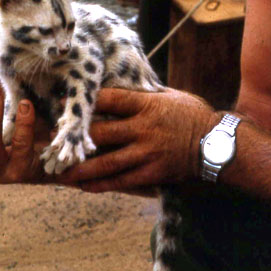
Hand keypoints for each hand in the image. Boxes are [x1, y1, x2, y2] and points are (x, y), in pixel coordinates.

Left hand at [57, 88, 217, 192]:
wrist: (218, 144)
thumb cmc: (192, 115)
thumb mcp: (169, 96)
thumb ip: (142, 94)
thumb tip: (116, 84)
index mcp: (147, 105)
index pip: (110, 99)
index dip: (85, 100)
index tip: (62, 101)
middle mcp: (144, 128)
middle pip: (102, 131)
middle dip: (75, 136)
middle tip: (51, 139)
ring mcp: (148, 153)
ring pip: (107, 161)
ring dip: (81, 167)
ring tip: (59, 171)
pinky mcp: (152, 173)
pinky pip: (122, 180)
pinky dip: (101, 184)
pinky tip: (83, 186)